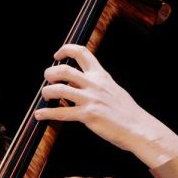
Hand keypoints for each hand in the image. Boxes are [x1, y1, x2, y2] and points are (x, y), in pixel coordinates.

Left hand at [36, 43, 177, 167]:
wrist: (138, 127)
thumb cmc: (126, 111)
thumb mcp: (112, 90)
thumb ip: (94, 85)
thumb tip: (74, 85)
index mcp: (101, 75)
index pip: (82, 52)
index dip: (66, 50)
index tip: (57, 55)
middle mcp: (94, 84)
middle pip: (64, 70)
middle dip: (51, 73)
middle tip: (47, 78)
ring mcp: (90, 99)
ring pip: (59, 90)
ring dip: (47, 92)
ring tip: (45, 96)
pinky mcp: (87, 115)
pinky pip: (61, 113)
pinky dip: (47, 113)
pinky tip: (39, 115)